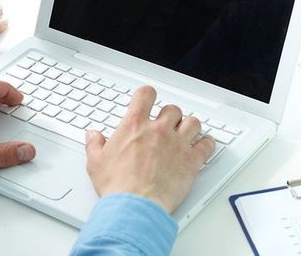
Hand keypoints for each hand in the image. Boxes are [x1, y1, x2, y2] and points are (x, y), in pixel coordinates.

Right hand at [85, 86, 215, 212]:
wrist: (135, 205)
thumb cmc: (117, 186)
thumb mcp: (96, 162)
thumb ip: (95, 145)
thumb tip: (93, 136)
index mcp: (135, 126)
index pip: (145, 95)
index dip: (147, 94)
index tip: (148, 99)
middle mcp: (158, 130)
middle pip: (172, 109)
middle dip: (170, 115)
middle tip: (166, 124)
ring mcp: (177, 144)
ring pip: (193, 123)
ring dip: (190, 126)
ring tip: (186, 133)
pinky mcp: (191, 161)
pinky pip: (207, 145)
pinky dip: (207, 143)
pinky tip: (204, 145)